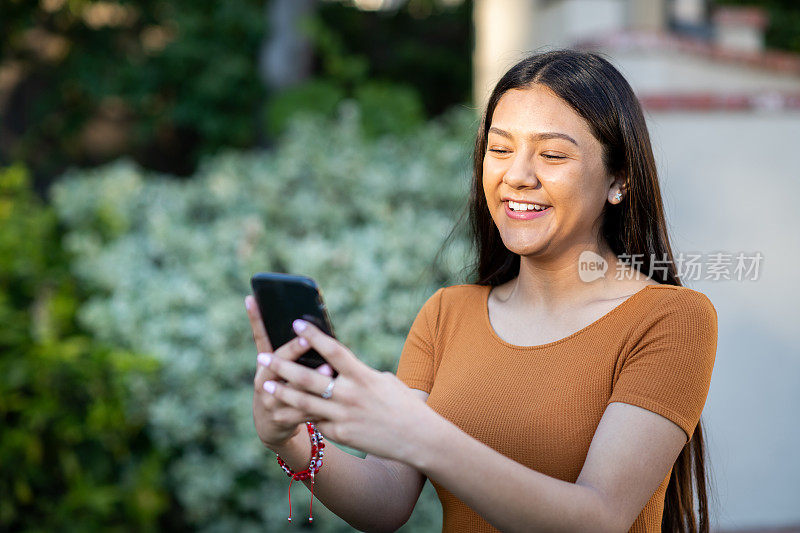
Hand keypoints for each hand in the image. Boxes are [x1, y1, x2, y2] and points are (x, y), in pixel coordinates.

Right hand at [246, 295, 333, 449]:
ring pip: (292, 388)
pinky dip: (319, 403)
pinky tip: (334, 396)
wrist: (271, 426)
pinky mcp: (282, 419)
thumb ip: (288, 349)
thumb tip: (301, 320)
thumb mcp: (277, 368)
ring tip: (328, 368)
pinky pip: (303, 411)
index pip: (261, 339)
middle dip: (293, 350)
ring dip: (311, 378)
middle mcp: (262, 382)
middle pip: (277, 363)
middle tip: (307, 338)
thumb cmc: (281, 386)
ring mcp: (270, 401)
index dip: (257, 320)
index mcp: (262, 365)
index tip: (259, 302)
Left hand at [257, 318, 434, 463]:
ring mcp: (344, 416)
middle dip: (283, 366)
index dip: (313, 335)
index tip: (295, 323)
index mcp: (363, 376)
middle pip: (309, 378)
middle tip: (263, 357)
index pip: (333, 350)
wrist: (418, 438)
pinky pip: (317, 423)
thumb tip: (337, 366)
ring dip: (283, 393)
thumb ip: (358, 373)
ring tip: (267, 385)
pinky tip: (289, 411)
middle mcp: (351, 395)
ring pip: (304, 403)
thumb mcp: (384, 381)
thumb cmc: (403, 404)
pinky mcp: (342, 435)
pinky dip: (305, 416)